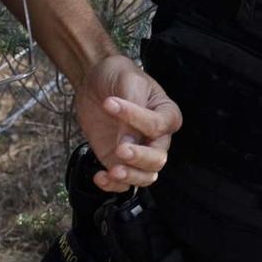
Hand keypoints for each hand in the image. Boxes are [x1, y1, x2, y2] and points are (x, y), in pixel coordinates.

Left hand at [74, 54, 181, 190]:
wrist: (95, 80)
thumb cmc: (118, 76)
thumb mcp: (128, 82)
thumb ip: (131, 111)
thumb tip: (127, 142)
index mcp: (166, 114)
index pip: (158, 126)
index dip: (136, 119)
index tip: (110, 103)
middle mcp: (156, 137)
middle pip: (158, 158)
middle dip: (140, 158)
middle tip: (121, 150)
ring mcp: (138, 151)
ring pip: (146, 176)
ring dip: (130, 177)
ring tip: (112, 172)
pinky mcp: (118, 161)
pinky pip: (123, 183)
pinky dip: (113, 185)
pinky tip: (100, 176)